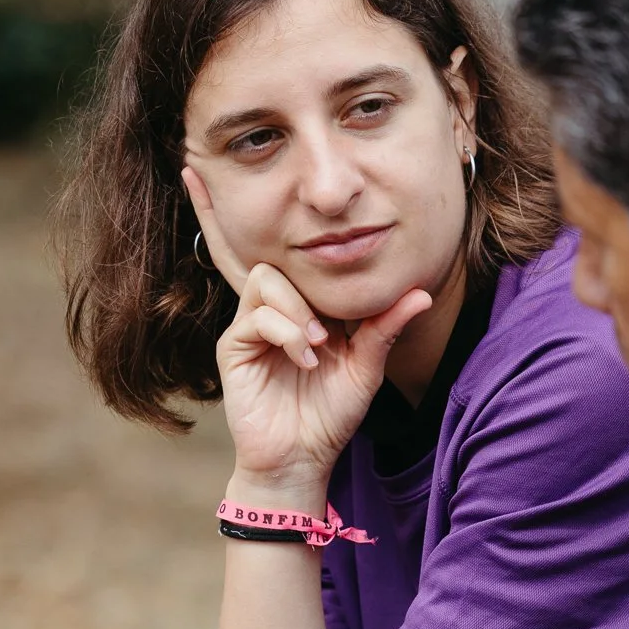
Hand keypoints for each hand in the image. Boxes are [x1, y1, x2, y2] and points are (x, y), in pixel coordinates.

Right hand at [183, 168, 430, 494]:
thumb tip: (421, 293)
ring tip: (318, 347)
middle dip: (285, 261)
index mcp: (300, 303)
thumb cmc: (330, 415)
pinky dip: (288, 331)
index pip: (282, 253)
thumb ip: (386, 327)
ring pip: (268, 280)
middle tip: (318, 309)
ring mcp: (250, 324)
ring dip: (299, 312)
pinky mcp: (235, 346)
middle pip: (270, 256)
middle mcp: (271, 306)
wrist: (303, 460)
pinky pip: (258, 315)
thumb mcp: (367, 366)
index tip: (207, 168)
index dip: (247, 215)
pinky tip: (306, 355)